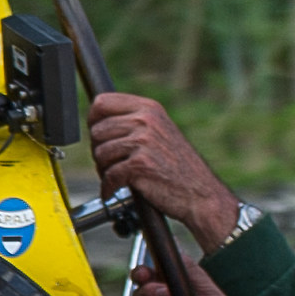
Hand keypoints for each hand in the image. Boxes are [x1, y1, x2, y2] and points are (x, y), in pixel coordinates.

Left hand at [86, 92, 240, 250]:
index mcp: (149, 109)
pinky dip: (108, 187)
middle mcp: (146, 120)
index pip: (102, 102)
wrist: (201, 193)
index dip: (93, 120)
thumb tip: (99, 124)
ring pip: (100, 153)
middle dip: (98, 150)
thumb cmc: (180, 167)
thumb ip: (135, 122)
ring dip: (103, 170)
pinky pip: (110, 175)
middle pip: (98, 130)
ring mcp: (143, 141)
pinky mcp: (140, 165)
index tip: (96, 134)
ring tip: (116, 177)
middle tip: (108, 163)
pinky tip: (113, 190)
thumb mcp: (161, 131)